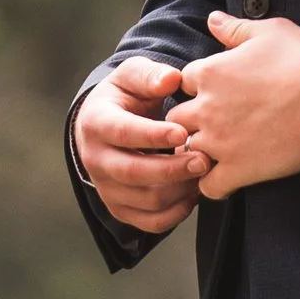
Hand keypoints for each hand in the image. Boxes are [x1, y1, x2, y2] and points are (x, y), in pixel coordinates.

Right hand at [72, 58, 207, 233]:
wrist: (104, 128)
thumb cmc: (125, 98)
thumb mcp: (132, 76)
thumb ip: (150, 75)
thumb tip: (171, 79)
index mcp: (96, 123)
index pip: (123, 133)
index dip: (153, 135)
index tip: (182, 132)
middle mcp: (95, 159)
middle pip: (134, 173)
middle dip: (173, 169)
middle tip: (204, 159)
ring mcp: (106, 188)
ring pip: (147, 200)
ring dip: (180, 190)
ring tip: (202, 172)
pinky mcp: (120, 209)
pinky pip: (152, 222)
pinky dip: (177, 212)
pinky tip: (192, 192)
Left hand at [171, 12, 299, 199]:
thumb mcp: (268, 32)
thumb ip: (234, 28)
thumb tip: (213, 20)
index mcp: (209, 73)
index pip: (183, 82)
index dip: (198, 88)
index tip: (215, 93)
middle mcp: (206, 108)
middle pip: (178, 118)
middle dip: (191, 120)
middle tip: (213, 123)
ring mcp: (219, 141)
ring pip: (187, 152)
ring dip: (198, 152)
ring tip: (218, 152)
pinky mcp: (238, 169)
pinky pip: (208, 187)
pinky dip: (213, 184)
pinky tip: (227, 176)